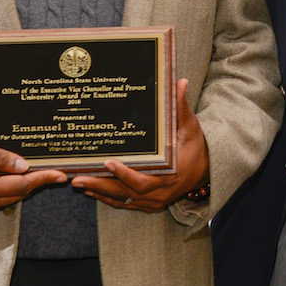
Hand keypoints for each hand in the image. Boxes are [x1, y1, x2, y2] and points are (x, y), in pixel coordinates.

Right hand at [0, 132, 66, 217]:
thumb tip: (24, 166)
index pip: (20, 185)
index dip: (42, 179)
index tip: (60, 175)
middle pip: (18, 194)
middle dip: (37, 182)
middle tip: (53, 169)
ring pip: (9, 198)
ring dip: (24, 185)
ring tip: (38, 169)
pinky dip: (10, 188)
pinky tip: (15, 175)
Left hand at [70, 77, 209, 211]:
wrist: (207, 170)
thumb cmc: (197, 146)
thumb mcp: (190, 126)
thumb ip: (181, 107)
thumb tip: (179, 82)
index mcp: (170, 175)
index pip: (144, 179)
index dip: (125, 174)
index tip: (108, 162)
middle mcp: (160, 192)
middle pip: (127, 193)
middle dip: (101, 186)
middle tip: (78, 179)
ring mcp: (154, 200)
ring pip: (123, 200)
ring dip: (100, 192)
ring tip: (78, 183)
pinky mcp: (148, 203)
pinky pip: (125, 203)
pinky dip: (108, 198)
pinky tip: (91, 191)